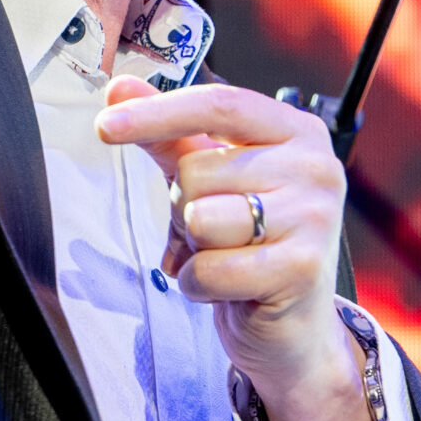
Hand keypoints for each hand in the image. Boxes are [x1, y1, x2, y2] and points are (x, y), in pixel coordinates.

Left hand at [96, 77, 371, 420]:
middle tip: (213, 233)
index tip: (105, 124)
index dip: (157, 113)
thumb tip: (119, 90)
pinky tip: (227, 289)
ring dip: (193, 248)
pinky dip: (199, 285)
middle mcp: (315, 167)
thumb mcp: (213, 183)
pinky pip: (210, 268)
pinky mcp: (301, 268)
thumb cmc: (252, 245)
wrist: (295, 330)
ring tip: (225, 258)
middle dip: (183, 207)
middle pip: (197, 170)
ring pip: (200, 218)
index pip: (218, 104)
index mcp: (296, 132)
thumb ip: (170, 136)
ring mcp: (314, 217)